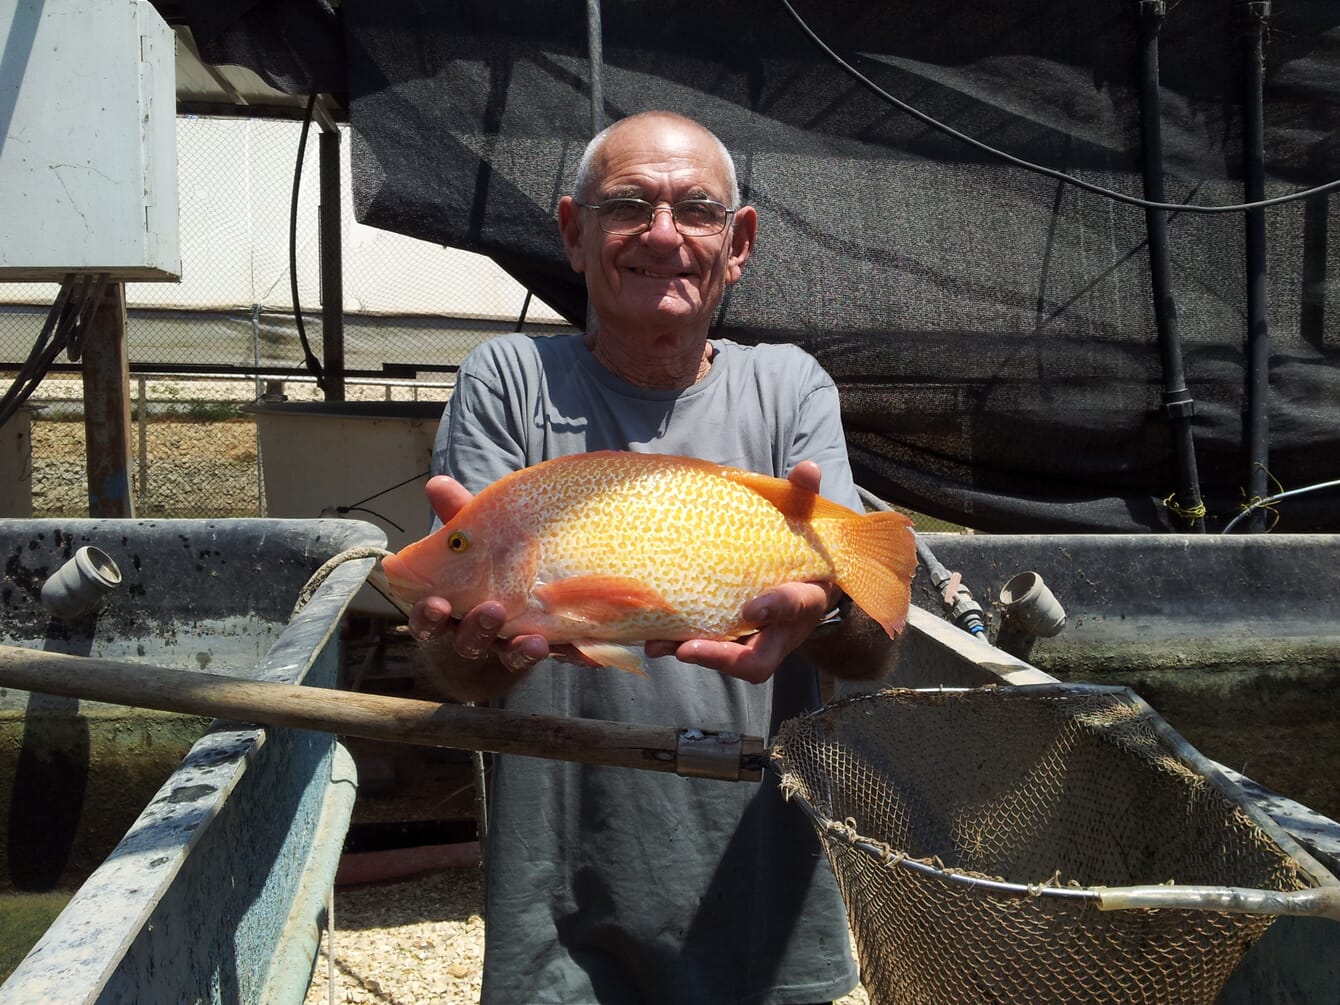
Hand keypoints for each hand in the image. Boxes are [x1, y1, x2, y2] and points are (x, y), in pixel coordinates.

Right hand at [406, 476, 550, 690]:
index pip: (426, 620)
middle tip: (491, 611)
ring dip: (518, 650)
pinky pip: (547, 658)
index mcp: (446, 611)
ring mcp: (504, 650)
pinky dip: (560, 654)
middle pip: (465, 642)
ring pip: (506, 657)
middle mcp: (470, 636)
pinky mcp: (536, 653)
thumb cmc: (481, 570)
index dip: (427, 616)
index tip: (435, 604)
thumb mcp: (471, 544)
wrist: (515, 607)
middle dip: (476, 629)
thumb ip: (457, 517)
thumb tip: (438, 482)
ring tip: (535, 640)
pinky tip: (570, 647)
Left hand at [644, 460, 832, 683]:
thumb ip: (803, 498)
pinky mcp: (730, 643)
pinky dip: (679, 646)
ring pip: (726, 660)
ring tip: (658, 644)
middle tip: (689, 647)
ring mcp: (754, 642)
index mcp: (805, 599)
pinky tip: (651, 639)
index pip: (796, 607)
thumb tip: (807, 467)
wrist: (805, 584)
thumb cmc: (800, 550)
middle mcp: (781, 631)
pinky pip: (706, 651)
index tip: (751, 607)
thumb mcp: (805, 523)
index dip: (777, 608)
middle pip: (757, 660)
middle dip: (723, 657)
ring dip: (692, 653)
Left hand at [647, 580, 833, 682]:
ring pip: (699, 646)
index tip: (686, 649)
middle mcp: (746, 653)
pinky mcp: (719, 627)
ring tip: (647, 634)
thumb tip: (751, 611)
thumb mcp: (804, 598)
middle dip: (681, 650)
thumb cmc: (809, 595)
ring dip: (672, 640)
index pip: (743, 665)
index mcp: (769, 654)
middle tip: (655, 644)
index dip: (714, 658)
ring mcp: (731, 642)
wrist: (808, 590)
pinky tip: (659, 616)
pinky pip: (697, 629)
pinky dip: (678, 624)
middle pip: (712, 659)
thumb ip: (784, 603)